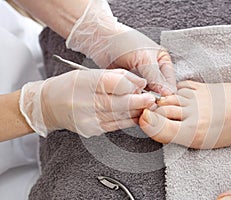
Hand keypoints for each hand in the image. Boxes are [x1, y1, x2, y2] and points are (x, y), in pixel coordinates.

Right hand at [20, 69, 154, 137]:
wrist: (48, 106)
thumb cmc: (69, 86)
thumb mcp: (89, 74)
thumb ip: (115, 77)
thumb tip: (139, 82)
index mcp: (85, 83)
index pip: (114, 84)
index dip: (131, 85)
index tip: (142, 85)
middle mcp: (85, 102)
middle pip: (119, 102)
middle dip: (139, 101)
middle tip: (152, 99)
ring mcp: (87, 118)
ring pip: (119, 116)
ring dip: (136, 112)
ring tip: (147, 107)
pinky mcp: (91, 130)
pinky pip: (114, 125)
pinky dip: (127, 121)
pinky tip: (136, 116)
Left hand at [66, 0, 175, 94]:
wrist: (101, 40)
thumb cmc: (124, 42)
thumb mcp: (144, 58)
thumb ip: (156, 76)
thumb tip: (166, 93)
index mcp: (163, 62)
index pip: (170, 83)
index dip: (166, 94)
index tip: (160, 101)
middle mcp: (154, 72)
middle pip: (159, 92)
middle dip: (154, 98)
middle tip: (148, 103)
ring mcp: (141, 79)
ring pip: (146, 96)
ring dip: (143, 99)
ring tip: (138, 101)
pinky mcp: (129, 85)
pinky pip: (134, 96)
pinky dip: (133, 99)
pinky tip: (130, 100)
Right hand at [139, 80, 230, 148]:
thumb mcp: (203, 141)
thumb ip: (176, 134)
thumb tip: (156, 125)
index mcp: (192, 133)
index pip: (157, 127)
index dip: (145, 123)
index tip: (141, 119)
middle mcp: (192, 114)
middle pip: (160, 110)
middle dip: (149, 111)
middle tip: (143, 111)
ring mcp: (196, 98)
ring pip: (169, 98)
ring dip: (160, 101)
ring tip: (155, 103)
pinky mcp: (202, 86)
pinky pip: (181, 87)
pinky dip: (174, 91)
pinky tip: (176, 96)